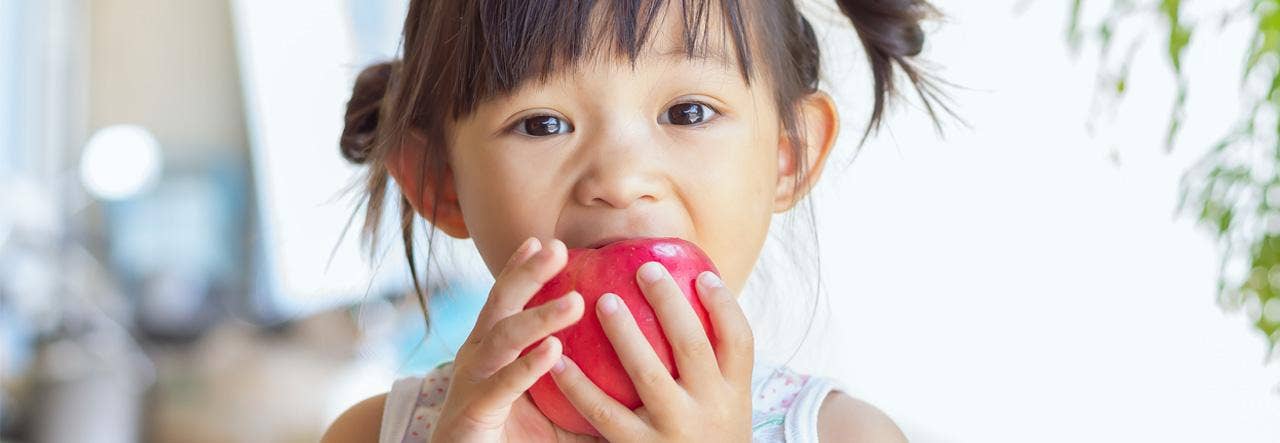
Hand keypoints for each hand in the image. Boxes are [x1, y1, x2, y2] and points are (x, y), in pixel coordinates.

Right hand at [431, 237, 596, 442]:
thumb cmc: (512, 440)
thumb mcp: (551, 408)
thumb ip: (582, 388)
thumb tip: (633, 379)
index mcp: (491, 351)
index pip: (505, 301)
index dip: (520, 269)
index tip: (542, 240)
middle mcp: (478, 358)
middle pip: (501, 304)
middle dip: (527, 273)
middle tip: (558, 247)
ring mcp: (473, 382)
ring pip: (504, 337)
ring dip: (539, 316)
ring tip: (576, 301)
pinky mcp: (474, 410)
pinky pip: (503, 383)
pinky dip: (528, 366)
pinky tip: (553, 350)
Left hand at [549, 262, 754, 441]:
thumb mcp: (724, 410)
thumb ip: (711, 370)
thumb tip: (692, 305)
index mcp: (736, 394)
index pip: (740, 340)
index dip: (723, 304)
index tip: (703, 272)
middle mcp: (711, 410)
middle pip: (692, 345)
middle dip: (669, 302)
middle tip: (645, 268)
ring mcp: (674, 431)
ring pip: (648, 373)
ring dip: (625, 333)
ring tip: (603, 301)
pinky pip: (603, 412)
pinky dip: (578, 384)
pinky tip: (558, 359)